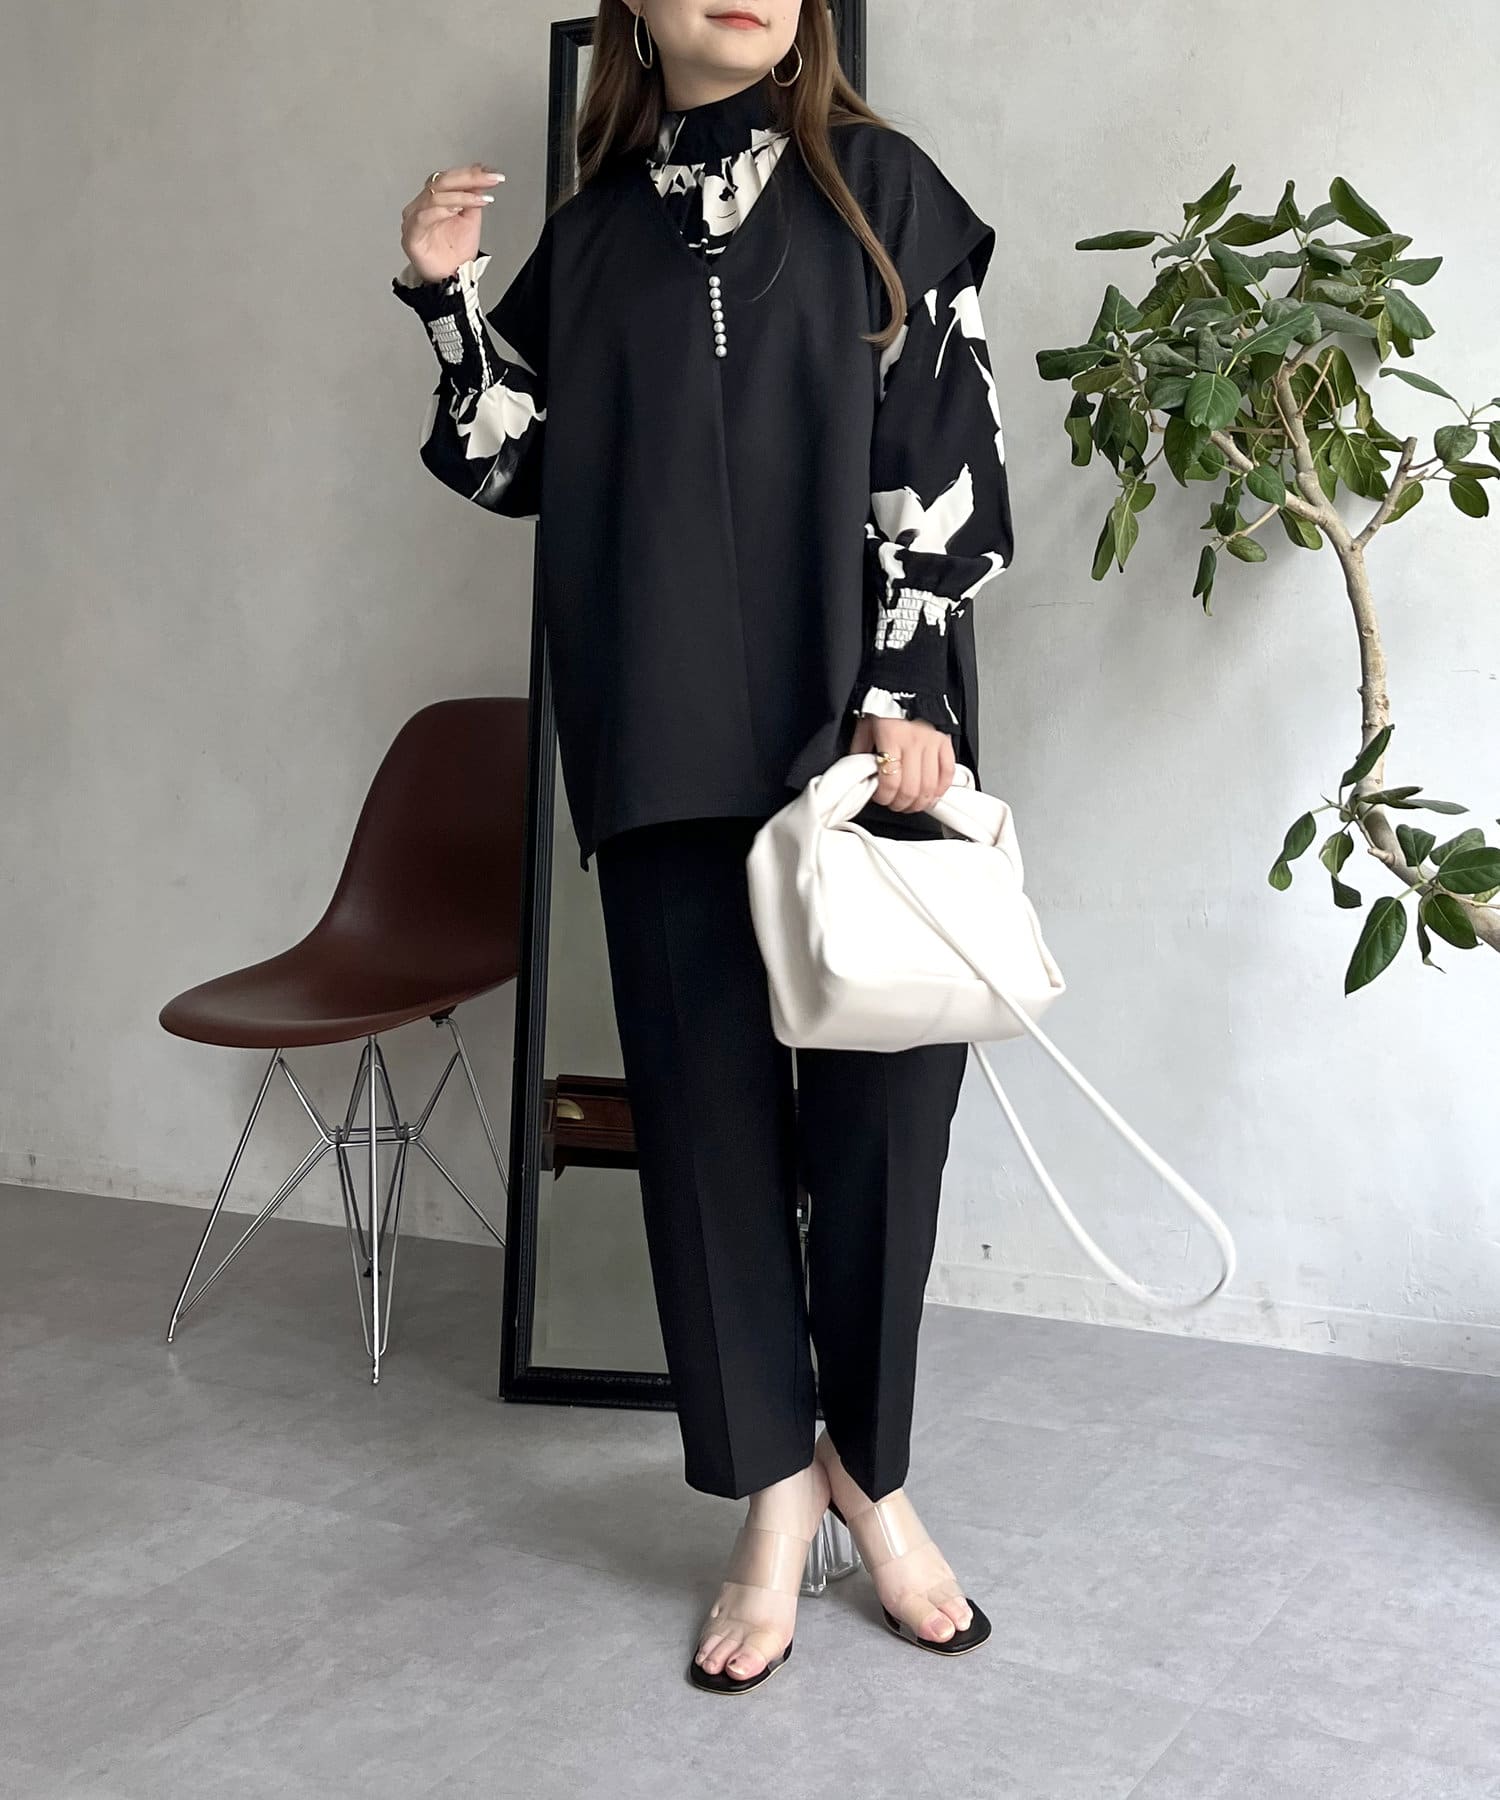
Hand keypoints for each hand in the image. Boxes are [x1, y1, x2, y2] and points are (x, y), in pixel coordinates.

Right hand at [400, 162, 505, 283]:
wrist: (450, 279)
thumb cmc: (455, 253)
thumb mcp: (470, 220)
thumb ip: (473, 198)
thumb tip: (482, 177)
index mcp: (434, 199)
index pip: (449, 178)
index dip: (470, 173)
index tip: (490, 173)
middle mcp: (422, 206)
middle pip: (441, 182)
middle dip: (467, 178)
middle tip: (487, 179)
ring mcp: (414, 220)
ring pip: (433, 197)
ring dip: (458, 195)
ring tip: (476, 198)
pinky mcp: (411, 236)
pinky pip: (423, 217)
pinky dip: (441, 211)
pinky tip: (455, 209)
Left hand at [848, 713, 955, 811]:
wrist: (907, 683)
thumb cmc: (884, 704)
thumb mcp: (865, 725)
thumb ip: (861, 750)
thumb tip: (859, 772)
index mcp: (892, 737)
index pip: (890, 781)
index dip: (884, 797)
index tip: (880, 797)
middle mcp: (914, 741)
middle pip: (911, 789)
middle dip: (900, 804)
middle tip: (894, 803)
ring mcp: (932, 743)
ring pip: (930, 786)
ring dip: (919, 802)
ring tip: (911, 803)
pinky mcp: (945, 742)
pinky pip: (947, 773)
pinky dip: (941, 789)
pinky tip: (932, 794)